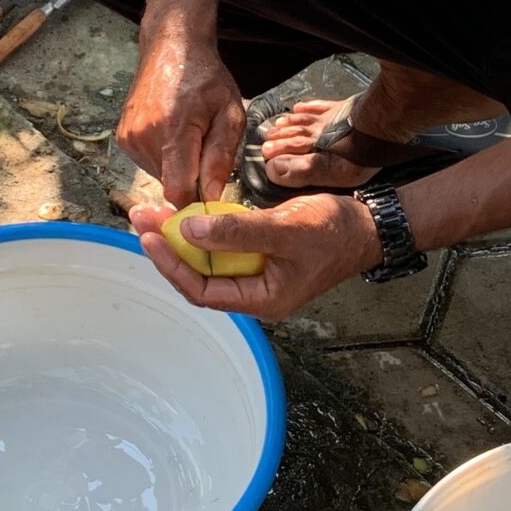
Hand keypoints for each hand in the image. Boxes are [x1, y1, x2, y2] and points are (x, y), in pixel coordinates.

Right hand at [120, 21, 246, 206]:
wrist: (171, 48)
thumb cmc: (206, 78)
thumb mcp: (230, 114)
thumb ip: (221, 157)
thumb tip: (211, 197)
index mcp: (174, 131)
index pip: (178, 191)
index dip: (197, 201)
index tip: (212, 195)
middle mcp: (144, 137)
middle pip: (171, 186)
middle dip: (192, 179)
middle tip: (205, 148)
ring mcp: (129, 138)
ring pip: (160, 177)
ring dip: (178, 168)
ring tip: (188, 136)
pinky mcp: (123, 138)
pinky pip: (149, 164)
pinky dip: (164, 158)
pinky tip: (172, 133)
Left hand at [127, 194, 379, 322]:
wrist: (369, 224)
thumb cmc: (334, 231)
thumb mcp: (285, 229)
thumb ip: (238, 230)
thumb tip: (191, 230)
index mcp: (261, 300)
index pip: (202, 291)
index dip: (172, 266)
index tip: (150, 237)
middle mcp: (254, 292)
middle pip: (199, 274)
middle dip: (169, 246)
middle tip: (141, 216)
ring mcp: (257, 272)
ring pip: (208, 258)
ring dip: (182, 235)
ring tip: (155, 211)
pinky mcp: (260, 253)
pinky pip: (223, 245)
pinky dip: (203, 228)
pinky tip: (187, 210)